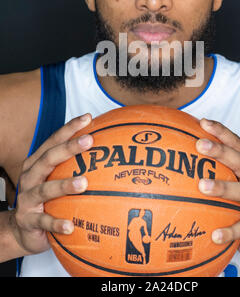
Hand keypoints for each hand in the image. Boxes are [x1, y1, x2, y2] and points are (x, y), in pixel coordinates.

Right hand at [11, 114, 92, 254]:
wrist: (22, 229)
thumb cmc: (45, 199)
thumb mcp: (55, 178)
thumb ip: (73, 165)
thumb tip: (108, 151)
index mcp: (37, 163)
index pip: (53, 141)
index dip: (70, 128)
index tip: (88, 118)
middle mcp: (30, 177)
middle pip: (48, 158)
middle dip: (68, 148)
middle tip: (89, 141)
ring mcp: (27, 198)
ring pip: (46, 189)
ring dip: (65, 185)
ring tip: (84, 183)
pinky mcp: (28, 220)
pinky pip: (44, 222)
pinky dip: (57, 224)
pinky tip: (71, 226)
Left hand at [196, 118, 239, 261]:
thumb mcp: (238, 181)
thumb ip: (219, 167)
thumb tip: (184, 152)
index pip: (238, 144)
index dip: (222, 132)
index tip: (203, 122)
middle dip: (221, 151)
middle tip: (200, 145)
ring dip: (222, 188)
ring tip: (202, 186)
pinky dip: (229, 231)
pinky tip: (214, 235)